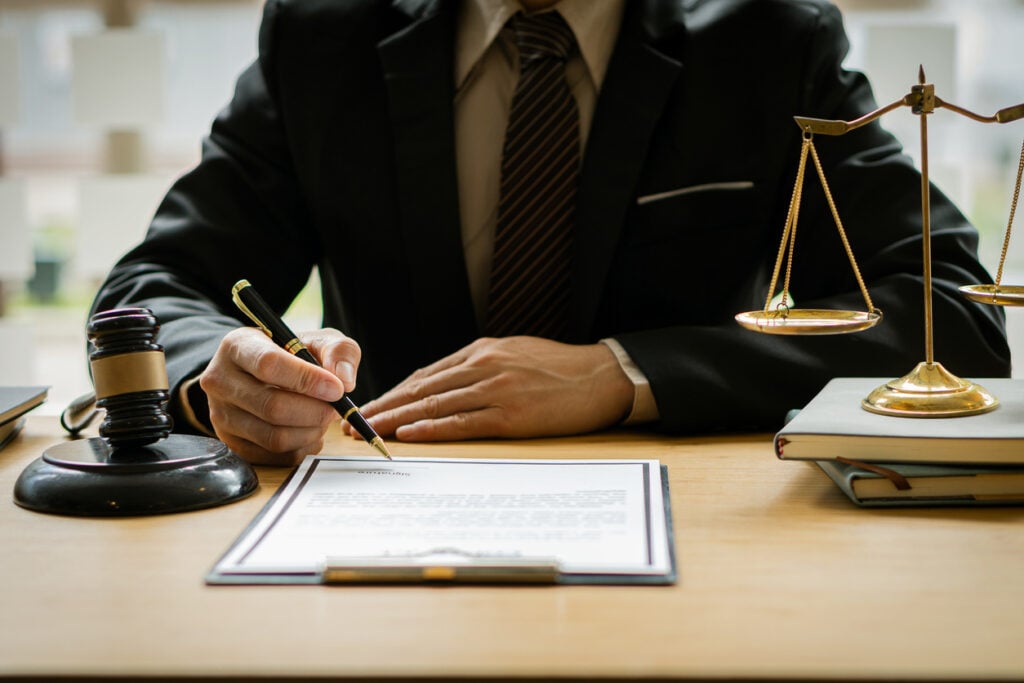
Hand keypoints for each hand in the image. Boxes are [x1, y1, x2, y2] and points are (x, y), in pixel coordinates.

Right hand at [199, 327, 360, 464]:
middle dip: (315, 411)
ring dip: (311, 431)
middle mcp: (220, 381)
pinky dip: (302, 447)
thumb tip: (344, 381)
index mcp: (237, 346)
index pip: (268, 365)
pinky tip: (310, 430)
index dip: (307, 380)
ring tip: (323, 418)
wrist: (262, 373)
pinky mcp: (232, 443)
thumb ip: (338, 351)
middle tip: (335, 408)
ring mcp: (221, 415)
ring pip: (273, 437)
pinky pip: (274, 456)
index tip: (336, 388)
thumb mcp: (318, 340)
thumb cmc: (292, 354)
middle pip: (271, 407)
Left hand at [346, 336, 633, 441]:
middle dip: (385, 407)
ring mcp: (497, 389)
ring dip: (398, 420)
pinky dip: (433, 429)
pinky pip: (464, 423)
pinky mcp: (512, 414)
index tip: (369, 407)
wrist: (602, 377)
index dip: (394, 392)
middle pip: (422, 389)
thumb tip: (447, 385)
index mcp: (482, 351)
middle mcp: (483, 366)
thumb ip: (481, 366)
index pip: (425, 374)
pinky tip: (410, 435)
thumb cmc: (561, 369)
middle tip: (354, 422)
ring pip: (435, 405)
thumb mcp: (515, 354)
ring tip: (370, 432)